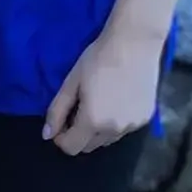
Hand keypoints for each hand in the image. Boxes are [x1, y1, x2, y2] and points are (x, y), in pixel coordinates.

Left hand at [44, 22, 163, 156]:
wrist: (134, 44)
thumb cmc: (98, 59)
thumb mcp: (71, 82)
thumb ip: (56, 111)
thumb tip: (47, 135)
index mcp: (93, 121)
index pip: (71, 148)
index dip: (61, 137)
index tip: (62, 119)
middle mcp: (114, 130)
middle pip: (89, 146)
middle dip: (79, 133)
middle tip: (79, 108)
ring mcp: (133, 126)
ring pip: (107, 140)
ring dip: (98, 130)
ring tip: (99, 103)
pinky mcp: (145, 118)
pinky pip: (124, 130)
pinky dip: (116, 122)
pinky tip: (117, 100)